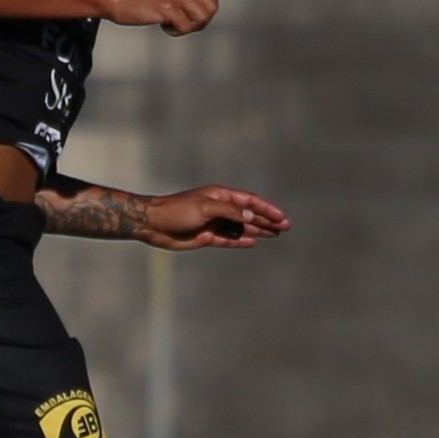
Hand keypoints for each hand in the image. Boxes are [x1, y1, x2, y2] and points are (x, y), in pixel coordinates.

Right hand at [97, 0, 219, 35]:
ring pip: (202, 19)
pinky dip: (175, 32)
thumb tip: (204, 14)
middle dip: (199, 22)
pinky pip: (185, 27)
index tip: (186, 18)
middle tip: (181, 24)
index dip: (202, 14)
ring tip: (171, 24)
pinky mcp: (167, 7)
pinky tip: (162, 26)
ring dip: (188, 27)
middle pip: (211, 10)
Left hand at [133, 184, 288, 250]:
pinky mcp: (206, 236)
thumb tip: (252, 215)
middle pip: (249, 214)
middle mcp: (220, 208)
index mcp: (221, 196)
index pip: (250, 201)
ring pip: (241, 227)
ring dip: (258, 230)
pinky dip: (240, 240)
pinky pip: (228, 239)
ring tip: (275, 234)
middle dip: (267, 220)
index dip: (267, 208)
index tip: (281, 217)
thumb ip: (230, 212)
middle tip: (285, 228)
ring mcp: (214, 222)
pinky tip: (253, 241)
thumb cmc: (177, 210)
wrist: (153, 224)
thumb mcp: (206, 208)